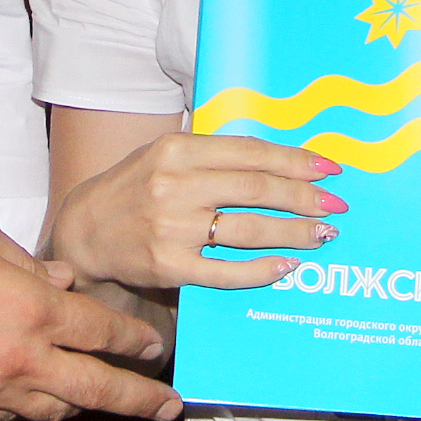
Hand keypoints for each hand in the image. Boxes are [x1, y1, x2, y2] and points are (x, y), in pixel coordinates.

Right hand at [0, 206, 183, 420]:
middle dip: (140, 399)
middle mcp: (18, 359)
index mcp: (30, 308)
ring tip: (100, 397)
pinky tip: (33, 395)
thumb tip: (60, 280)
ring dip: (82, 403)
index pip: (102, 330)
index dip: (134, 340)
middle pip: (98, 389)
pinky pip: (8, 415)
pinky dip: (30, 405)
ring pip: (54, 409)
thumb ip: (26, 260)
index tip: (154, 348)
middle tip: (168, 406)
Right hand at [48, 130, 343, 292]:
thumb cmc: (135, 188)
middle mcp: (174, 185)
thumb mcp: (166, 155)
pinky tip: (286, 266)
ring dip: (292, 233)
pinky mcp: (168, 266)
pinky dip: (261, 270)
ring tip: (322, 235)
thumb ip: (214, 154)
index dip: (294, 161)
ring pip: (247, 230)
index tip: (329, 169)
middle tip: (336, 206)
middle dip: (303, 198)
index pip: (249, 153)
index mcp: (177, 149)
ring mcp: (171, 228)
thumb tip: (279, 159)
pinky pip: (226, 271)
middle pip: (255, 190)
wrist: (85, 230)